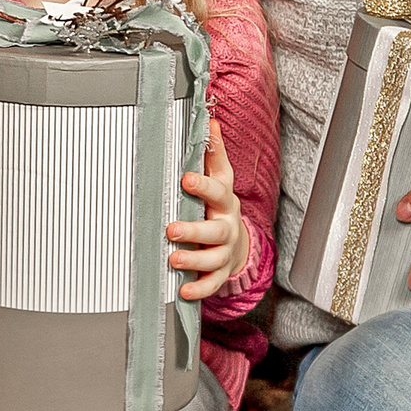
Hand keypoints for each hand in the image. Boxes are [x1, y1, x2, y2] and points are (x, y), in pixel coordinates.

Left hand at [168, 119, 249, 301]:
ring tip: (173, 259)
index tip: (186, 178)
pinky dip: (199, 288)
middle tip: (171, 229)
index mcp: (224, 200)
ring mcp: (225, 252)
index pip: (218, 190)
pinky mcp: (221, 272)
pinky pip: (212, 283)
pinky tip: (183, 290)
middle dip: (194, 229)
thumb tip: (210, 120)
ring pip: (213, 258)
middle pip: (216, 229)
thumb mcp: (220, 178)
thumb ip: (212, 153)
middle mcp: (227, 226)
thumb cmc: (219, 204)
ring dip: (193, 260)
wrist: (238, 241)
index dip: (203, 184)